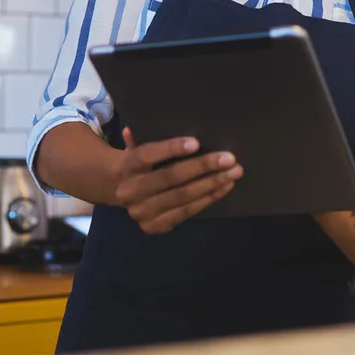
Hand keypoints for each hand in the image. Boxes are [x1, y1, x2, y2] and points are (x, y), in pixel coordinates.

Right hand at [111, 128, 241, 234]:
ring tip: (234, 173)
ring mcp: (141, 212)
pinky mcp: (154, 226)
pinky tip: (224, 187)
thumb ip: (140, 137)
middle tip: (230, 158)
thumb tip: (136, 128)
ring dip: (212, 184)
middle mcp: (130, 191)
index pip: (147, 155)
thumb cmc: (138, 163)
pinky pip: (186, 212)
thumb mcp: (136, 147)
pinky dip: (208, 199)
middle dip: (203, 167)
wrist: (121, 192)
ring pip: (182, 197)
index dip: (171, 148)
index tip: (197, 142)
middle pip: (170, 177)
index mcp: (126, 166)